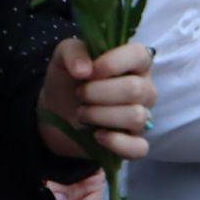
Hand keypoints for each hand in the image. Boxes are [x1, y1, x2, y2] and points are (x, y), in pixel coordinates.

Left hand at [38, 38, 157, 160]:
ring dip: (101, 116)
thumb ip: (73, 52)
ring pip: (136, 117)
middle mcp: (143, 88)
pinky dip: (117, 143)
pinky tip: (97, 136)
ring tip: (82, 113)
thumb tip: (84, 70)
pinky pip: (139, 148)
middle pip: (136, 90)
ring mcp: (142, 116)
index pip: (140, 55)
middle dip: (100, 93)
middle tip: (80, 94)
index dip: (115, 63)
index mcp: (133, 62)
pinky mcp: (133, 143)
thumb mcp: (63, 56)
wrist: (56, 111)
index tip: (90, 72)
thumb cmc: (68, 79)